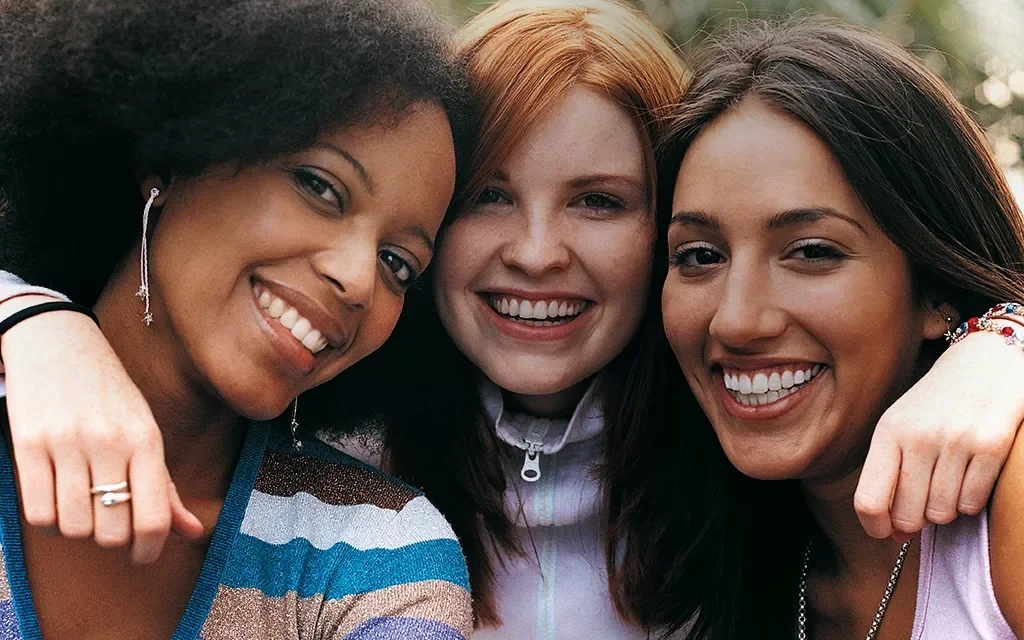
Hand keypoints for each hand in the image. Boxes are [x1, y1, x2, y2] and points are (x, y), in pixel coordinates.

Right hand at [1, 295, 202, 561]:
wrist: (58, 341)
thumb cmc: (110, 396)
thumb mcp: (145, 433)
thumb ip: (165, 486)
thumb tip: (193, 532)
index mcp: (147, 441)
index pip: (153, 518)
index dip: (149, 551)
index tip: (143, 558)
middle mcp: (110, 442)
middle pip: (111, 532)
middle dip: (110, 540)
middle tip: (108, 523)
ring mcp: (68, 443)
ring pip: (73, 528)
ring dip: (77, 530)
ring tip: (81, 506)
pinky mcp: (28, 444)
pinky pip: (38, 513)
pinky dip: (48, 520)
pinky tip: (56, 499)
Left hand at [855, 329, 1023, 539]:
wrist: (988, 357)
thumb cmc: (939, 399)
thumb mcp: (903, 424)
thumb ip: (891, 473)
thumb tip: (892, 532)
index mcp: (887, 431)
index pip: (868, 500)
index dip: (876, 527)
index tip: (887, 531)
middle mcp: (917, 436)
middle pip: (908, 515)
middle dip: (916, 520)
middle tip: (925, 501)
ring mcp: (955, 440)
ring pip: (942, 513)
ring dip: (946, 507)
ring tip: (950, 481)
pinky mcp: (992, 444)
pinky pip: (973, 502)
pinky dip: (971, 500)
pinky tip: (971, 476)